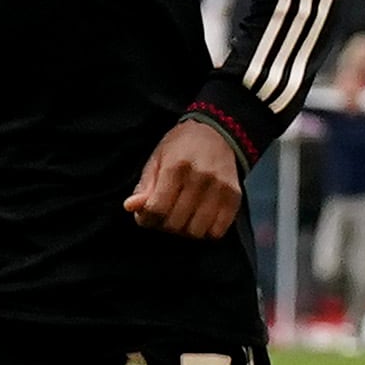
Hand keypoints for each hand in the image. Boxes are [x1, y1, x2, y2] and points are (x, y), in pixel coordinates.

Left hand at [127, 117, 244, 238]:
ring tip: (183, 217)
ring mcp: (220, 189)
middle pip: (175, 223)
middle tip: (166, 214)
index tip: (148, 214)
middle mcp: (200, 178)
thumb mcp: (157, 159)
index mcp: (176, 167)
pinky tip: (200, 219)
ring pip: (196, 231)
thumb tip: (130, 207)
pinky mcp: (234, 197)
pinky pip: (217, 231)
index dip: (147, 218)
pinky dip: (206, 232)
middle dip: (165, 224)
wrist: (217, 132)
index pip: (156, 209)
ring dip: (185, 230)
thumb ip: (144, 186)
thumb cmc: (181, 147)